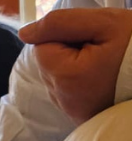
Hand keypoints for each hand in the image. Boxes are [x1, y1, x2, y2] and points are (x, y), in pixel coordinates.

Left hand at [19, 7, 131, 123]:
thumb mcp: (106, 23)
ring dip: (82, 65)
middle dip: (74, 50)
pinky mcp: (86, 117)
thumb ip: (60, 23)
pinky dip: (88, 81)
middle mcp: (65, 101)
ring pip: (63, 76)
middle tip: (110, 50)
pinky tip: (112, 77)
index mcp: (66, 77)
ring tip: (114, 64)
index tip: (97, 38)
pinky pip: (75, 92)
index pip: (43, 45)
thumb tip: (26, 33)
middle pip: (52, 62)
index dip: (69, 34)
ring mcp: (76, 112)